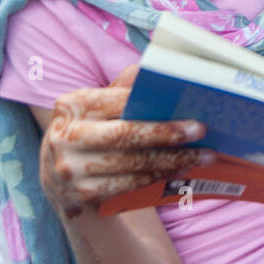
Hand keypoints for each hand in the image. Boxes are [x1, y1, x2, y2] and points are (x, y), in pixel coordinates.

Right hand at [40, 64, 211, 218]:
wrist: (60, 182)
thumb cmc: (90, 133)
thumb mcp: (96, 109)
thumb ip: (122, 91)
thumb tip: (155, 69)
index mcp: (72, 105)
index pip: (117, 100)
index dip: (151, 103)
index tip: (183, 104)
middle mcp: (66, 136)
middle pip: (125, 134)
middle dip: (167, 132)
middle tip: (202, 130)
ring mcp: (71, 169)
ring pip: (133, 163)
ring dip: (173, 160)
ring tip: (203, 155)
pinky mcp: (83, 195)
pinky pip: (130, 184)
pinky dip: (159, 175)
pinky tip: (182, 169)